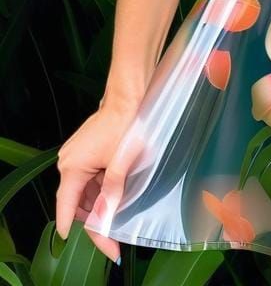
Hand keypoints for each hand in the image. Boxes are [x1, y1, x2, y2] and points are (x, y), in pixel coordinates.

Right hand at [55, 89, 151, 262]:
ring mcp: (76, 155)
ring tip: (119, 218)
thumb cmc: (126, 122)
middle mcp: (68, 162)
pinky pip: (90, 179)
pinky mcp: (85, 151)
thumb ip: (112, 191)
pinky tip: (116, 196)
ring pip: (84, 192)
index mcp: (72, 167)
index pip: (69, 210)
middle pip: (77, 203)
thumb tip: (103, 219)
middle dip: (94, 220)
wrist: (130, 93)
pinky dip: (101, 190)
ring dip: (99, 205)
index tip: (104, 248)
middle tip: (115, 238)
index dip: (86, 232)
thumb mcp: (121, 161)